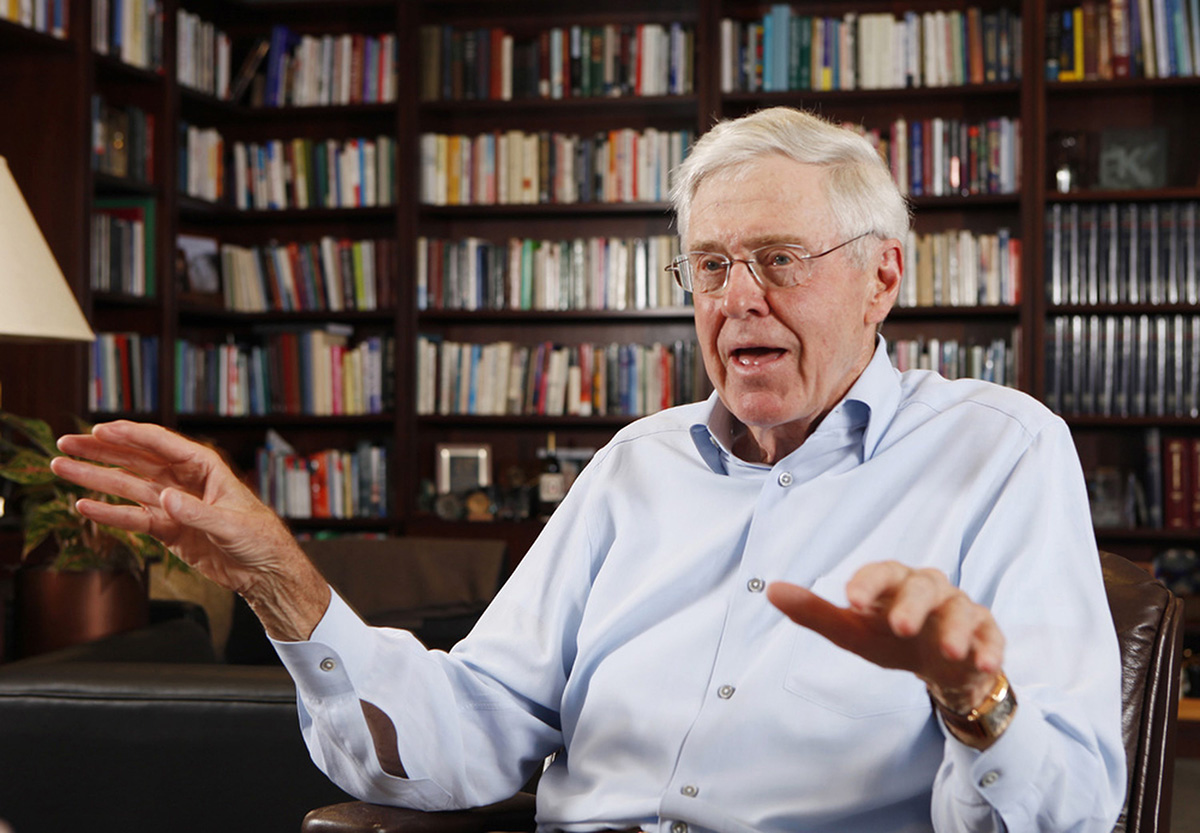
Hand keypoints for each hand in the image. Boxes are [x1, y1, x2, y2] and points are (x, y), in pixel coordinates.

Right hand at [51, 420, 328, 639]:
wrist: (264, 571)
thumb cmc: (260, 538)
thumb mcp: (232, 525)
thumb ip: (198, 512)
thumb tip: (166, 498)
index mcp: (205, 468)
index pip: (162, 444)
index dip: (131, 435)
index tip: (101, 429)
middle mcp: (184, 481)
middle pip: (136, 460)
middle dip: (101, 451)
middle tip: (67, 442)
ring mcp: (173, 504)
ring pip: (127, 486)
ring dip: (95, 478)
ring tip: (62, 467)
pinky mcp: (168, 528)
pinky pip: (132, 518)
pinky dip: (109, 512)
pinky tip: (83, 505)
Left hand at [767, 561, 1003, 713]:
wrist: (939, 666)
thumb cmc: (891, 640)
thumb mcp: (853, 632)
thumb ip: (815, 613)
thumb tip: (770, 591)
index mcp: (894, 584)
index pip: (882, 573)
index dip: (868, 582)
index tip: (850, 600)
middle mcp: (930, 589)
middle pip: (924, 586)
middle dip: (913, 605)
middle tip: (900, 627)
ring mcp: (961, 609)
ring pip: (961, 608)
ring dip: (955, 629)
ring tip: (946, 650)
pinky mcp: (986, 634)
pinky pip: (991, 636)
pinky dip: (989, 648)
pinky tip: (983, 663)